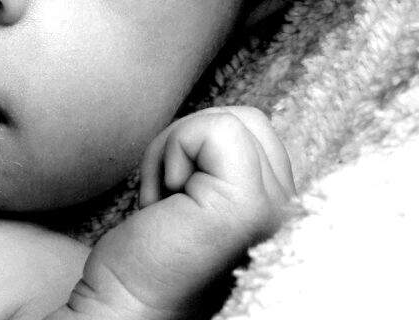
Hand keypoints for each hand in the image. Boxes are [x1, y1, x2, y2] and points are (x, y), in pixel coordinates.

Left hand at [67, 107, 294, 318]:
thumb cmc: (150, 254)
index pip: (257, 129)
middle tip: (172, 198)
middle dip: (192, 143)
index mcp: (284, 207)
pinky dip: (172, 151)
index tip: (181, 200)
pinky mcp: (247, 206)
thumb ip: (229, 165)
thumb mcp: (202, 194)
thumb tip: (226, 121)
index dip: (202, 150)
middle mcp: (292, 211)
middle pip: (247, 118)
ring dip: (178, 149)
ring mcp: (275, 210)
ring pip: (230, 120)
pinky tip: (164, 202)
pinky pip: (213, 129)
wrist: (127, 307)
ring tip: (169, 202)